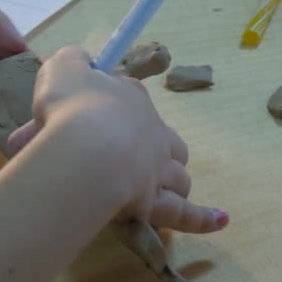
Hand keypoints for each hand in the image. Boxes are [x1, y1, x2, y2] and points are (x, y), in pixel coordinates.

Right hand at [9, 46, 227, 232]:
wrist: (80, 147)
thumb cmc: (70, 106)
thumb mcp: (61, 69)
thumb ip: (72, 62)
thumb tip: (80, 61)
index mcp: (130, 97)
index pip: (130, 92)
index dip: (112, 99)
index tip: (91, 108)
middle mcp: (151, 130)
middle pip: (166, 140)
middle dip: (156, 148)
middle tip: (128, 155)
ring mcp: (157, 167)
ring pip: (178, 175)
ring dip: (172, 180)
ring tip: (158, 187)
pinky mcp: (155, 201)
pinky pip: (183, 212)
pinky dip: (201, 217)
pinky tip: (219, 220)